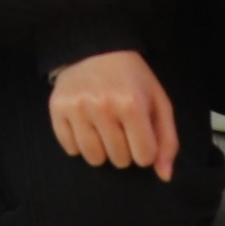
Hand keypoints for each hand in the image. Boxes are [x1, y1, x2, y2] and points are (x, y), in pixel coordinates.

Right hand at [45, 49, 180, 175]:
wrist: (95, 48)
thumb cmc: (132, 79)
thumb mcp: (158, 102)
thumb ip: (167, 140)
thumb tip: (165, 177)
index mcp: (131, 103)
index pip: (143, 157)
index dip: (145, 149)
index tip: (141, 133)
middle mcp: (102, 106)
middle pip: (119, 160)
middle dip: (124, 149)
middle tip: (121, 126)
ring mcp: (77, 108)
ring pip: (93, 159)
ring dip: (102, 150)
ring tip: (104, 128)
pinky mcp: (56, 109)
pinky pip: (70, 149)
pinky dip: (79, 143)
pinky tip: (85, 124)